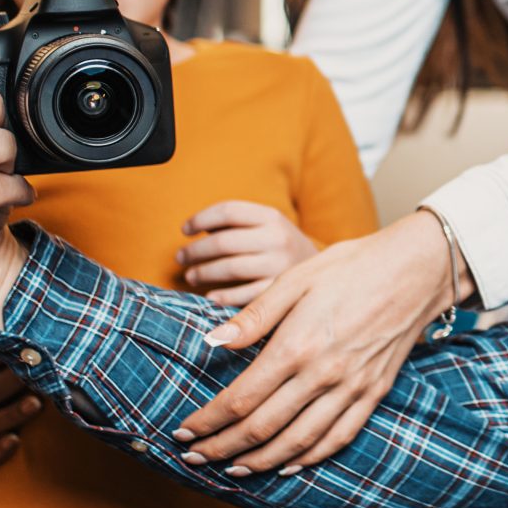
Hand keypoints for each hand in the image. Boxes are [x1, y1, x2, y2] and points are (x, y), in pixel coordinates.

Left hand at [174, 211, 456, 476]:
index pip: (241, 399)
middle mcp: (323, 375)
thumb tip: (212, 342)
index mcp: (297, 345)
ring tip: (232, 469)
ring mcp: (351, 389)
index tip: (184, 431)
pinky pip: (337, 439)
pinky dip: (309, 458)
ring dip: (260, 461)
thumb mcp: (295, 279)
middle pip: (262, 428)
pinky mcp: (373, 394)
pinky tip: (288, 465)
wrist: (415, 271)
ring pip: (297, 442)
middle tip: (194, 457)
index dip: (208, 421)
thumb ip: (253, 316)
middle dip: (222, 448)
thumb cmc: (351, 267)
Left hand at [177, 201, 320, 308]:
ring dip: (203, 273)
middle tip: (181, 258)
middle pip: (223, 241)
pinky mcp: (279, 292)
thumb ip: (237, 225)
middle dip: (195, 251)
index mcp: (273, 217)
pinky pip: (241, 296)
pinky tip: (210, 296)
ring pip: (229, 268)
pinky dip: (220, 297)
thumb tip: (195, 231)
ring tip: (191, 276)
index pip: (228, 211)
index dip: (200, 219)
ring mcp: (280, 266)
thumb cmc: (283, 249)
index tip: (185, 229)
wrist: (326, 274)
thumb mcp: (269, 227)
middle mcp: (278, 239)